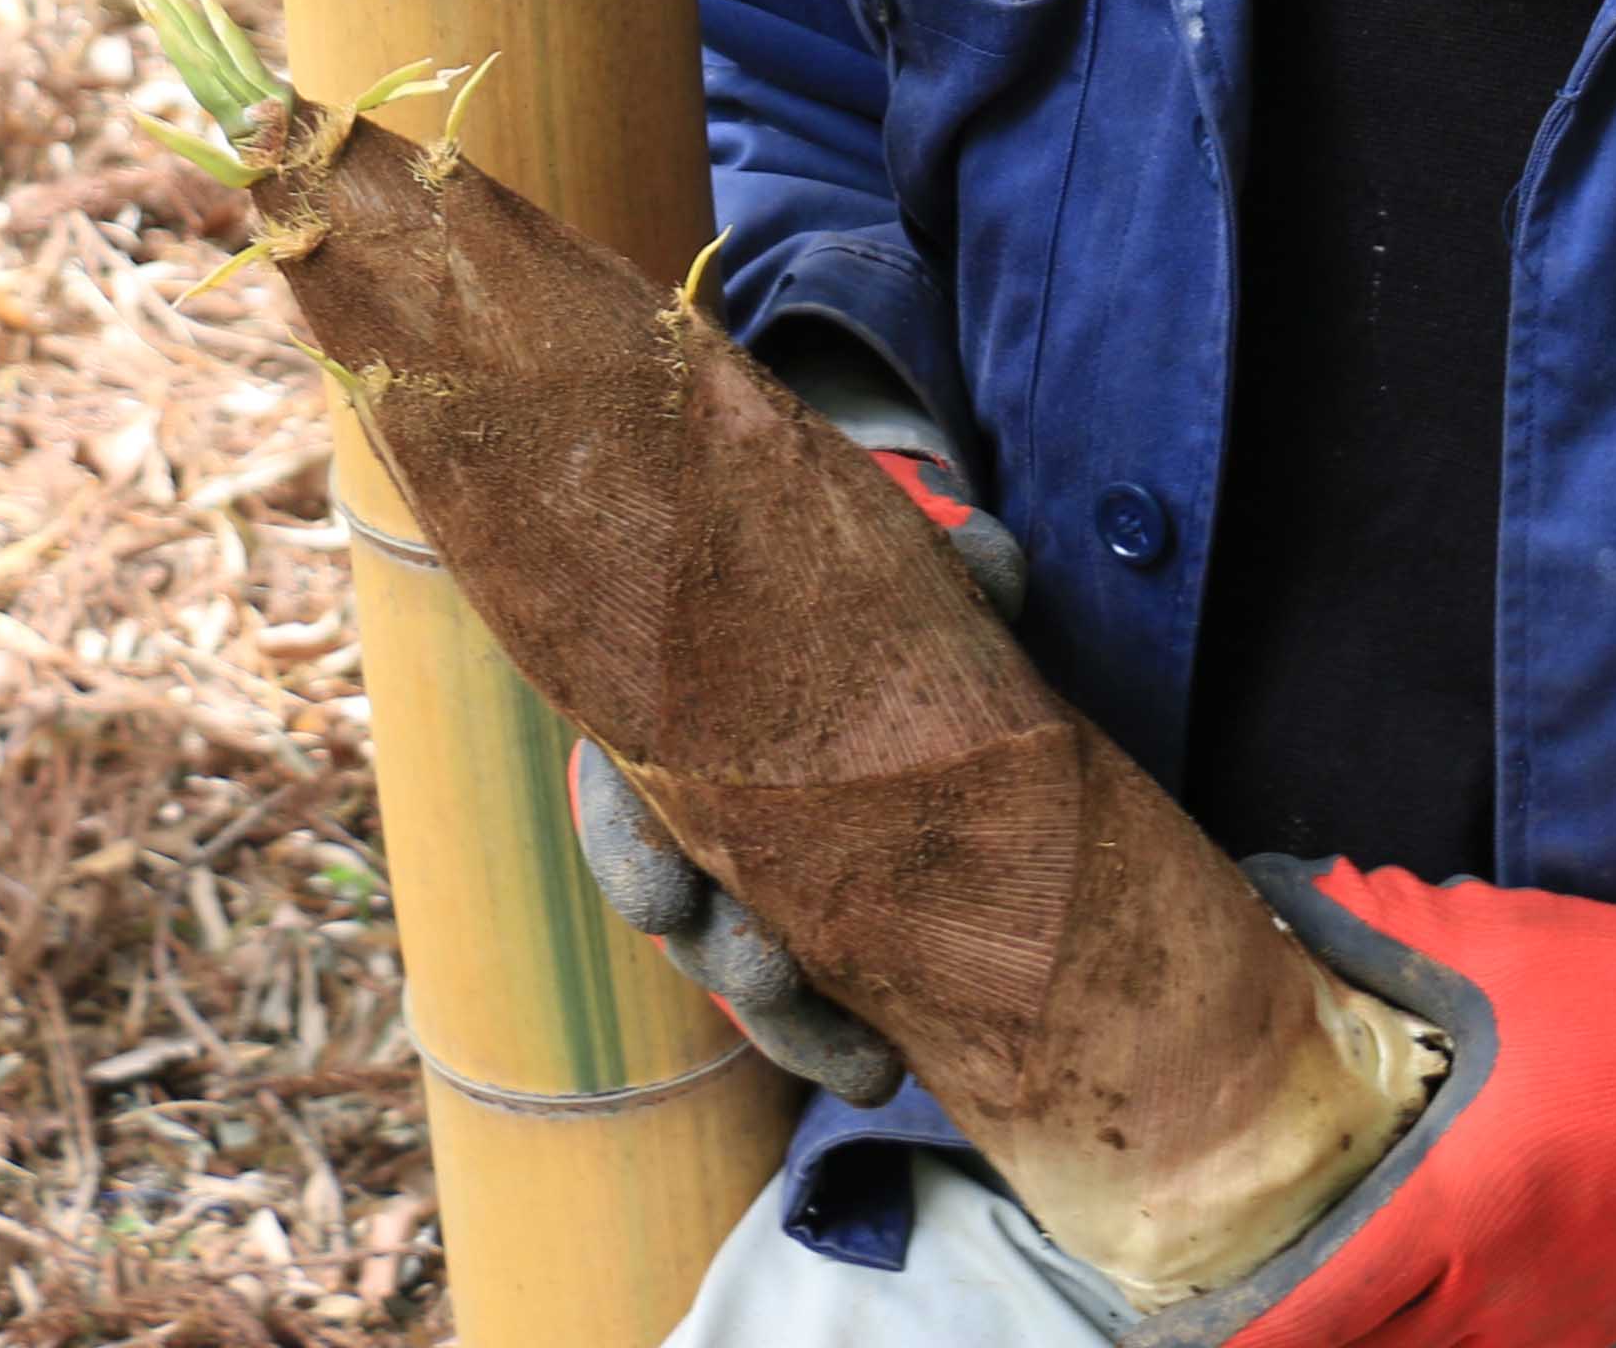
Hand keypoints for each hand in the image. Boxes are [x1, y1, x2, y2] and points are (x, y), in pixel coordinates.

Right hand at [568, 436, 1022, 1099]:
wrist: (873, 606)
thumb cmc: (852, 576)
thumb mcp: (886, 546)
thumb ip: (939, 549)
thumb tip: (995, 563)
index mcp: (673, 721)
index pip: (621, 796)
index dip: (632, 850)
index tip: (662, 898)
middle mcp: (694, 808)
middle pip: (680, 905)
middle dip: (721, 955)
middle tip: (768, 979)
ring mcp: (749, 870)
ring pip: (741, 964)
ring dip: (792, 1022)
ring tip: (866, 1064)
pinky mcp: (811, 910)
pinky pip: (814, 985)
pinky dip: (840, 1030)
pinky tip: (890, 1070)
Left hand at [1162, 865, 1615, 1347]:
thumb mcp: (1501, 939)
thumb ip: (1379, 924)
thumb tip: (1281, 899)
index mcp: (1452, 1207)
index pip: (1307, 1316)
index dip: (1225, 1341)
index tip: (1161, 1334)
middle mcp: (1487, 1294)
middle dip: (1276, 1340)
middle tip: (1209, 1304)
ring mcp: (1541, 1324)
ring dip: (1350, 1341)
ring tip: (1290, 1303)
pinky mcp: (1584, 1327)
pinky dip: (1423, 1343)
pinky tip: (1395, 1305)